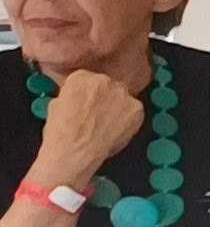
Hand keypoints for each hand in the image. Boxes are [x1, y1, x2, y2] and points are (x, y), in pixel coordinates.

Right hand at [31, 70, 141, 186]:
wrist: (75, 150)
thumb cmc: (60, 131)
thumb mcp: (56, 105)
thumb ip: (72, 96)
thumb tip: (78, 99)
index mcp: (81, 76)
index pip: (88, 80)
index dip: (89, 94)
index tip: (87, 104)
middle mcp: (105, 80)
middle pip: (108, 86)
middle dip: (105, 98)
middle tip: (99, 115)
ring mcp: (123, 94)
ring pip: (123, 99)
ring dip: (118, 108)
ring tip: (108, 125)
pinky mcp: (136, 108)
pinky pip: (134, 112)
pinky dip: (129, 120)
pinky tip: (117, 130)